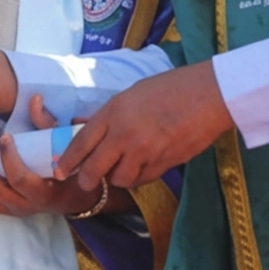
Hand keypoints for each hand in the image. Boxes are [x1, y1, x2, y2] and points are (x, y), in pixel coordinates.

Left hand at [0, 96, 98, 215]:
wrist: (74, 197)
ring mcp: (8, 209)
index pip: (21, 178)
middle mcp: (22, 205)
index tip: (4, 136)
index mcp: (41, 191)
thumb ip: (48, 123)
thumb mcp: (65, 146)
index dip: (10, 159)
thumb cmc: (69, 168)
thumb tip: (34, 98)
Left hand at [55, 62, 233, 189]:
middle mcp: (124, 134)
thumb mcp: (133, 94)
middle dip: (87, 179)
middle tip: (86, 182)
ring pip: (120, 178)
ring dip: (118, 177)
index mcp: (114, 112)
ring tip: (121, 170)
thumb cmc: (171, 87)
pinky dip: (139, 177)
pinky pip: (143, 179)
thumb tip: (89, 125)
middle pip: (95, 168)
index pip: (82, 142)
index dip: (69, 160)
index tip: (60, 170)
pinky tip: (142, 168)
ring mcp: (144, 152)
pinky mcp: (164, 164)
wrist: (208, 96)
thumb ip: (112, 114)